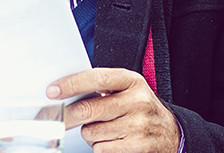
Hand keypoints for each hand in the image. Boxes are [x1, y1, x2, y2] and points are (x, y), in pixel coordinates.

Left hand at [48, 68, 178, 151]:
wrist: (171, 133)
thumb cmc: (139, 109)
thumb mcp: (125, 90)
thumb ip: (98, 88)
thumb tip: (60, 94)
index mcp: (131, 81)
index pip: (97, 79)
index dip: (71, 85)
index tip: (52, 92)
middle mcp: (137, 102)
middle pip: (88, 110)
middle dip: (66, 116)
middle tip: (56, 118)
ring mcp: (139, 126)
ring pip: (91, 132)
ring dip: (89, 133)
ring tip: (104, 129)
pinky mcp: (138, 147)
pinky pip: (101, 149)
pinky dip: (100, 147)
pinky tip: (112, 141)